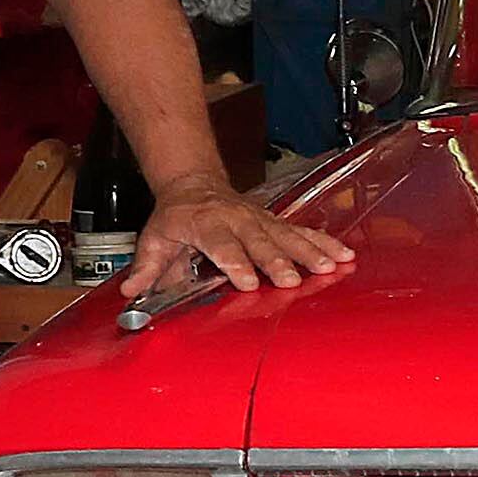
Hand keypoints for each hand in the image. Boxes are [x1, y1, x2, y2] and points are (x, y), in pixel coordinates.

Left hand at [125, 175, 357, 299]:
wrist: (195, 184)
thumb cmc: (177, 217)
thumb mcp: (154, 239)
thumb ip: (146, 268)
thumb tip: (132, 293)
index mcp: (205, 224)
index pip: (222, 245)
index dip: (234, 263)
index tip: (247, 282)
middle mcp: (237, 220)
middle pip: (260, 242)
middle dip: (277, 261)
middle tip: (291, 280)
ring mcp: (260, 220)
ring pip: (288, 235)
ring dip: (311, 251)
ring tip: (332, 266)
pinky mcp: (276, 222)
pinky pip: (304, 231)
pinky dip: (326, 242)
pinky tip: (345, 254)